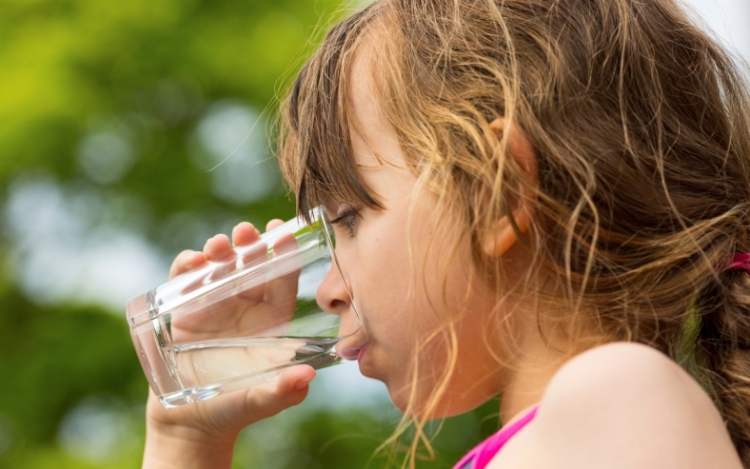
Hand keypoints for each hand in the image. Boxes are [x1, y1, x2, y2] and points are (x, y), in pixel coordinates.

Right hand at [142, 220, 315, 468]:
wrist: (191, 424)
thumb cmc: (235, 409)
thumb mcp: (261, 400)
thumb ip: (283, 390)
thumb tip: (306, 378)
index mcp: (271, 320)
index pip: (282, 280)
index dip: (284, 254)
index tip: (282, 232)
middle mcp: (245, 307)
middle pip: (251, 266)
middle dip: (250, 244)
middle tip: (247, 231)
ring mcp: (213, 305)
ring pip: (219, 267)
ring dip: (219, 250)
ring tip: (218, 245)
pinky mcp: (183, 311)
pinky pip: (185, 281)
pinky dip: (187, 266)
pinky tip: (191, 262)